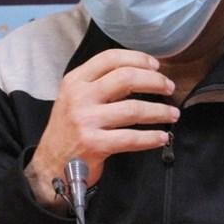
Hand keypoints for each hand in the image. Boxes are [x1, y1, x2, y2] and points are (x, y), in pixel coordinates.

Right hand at [25, 49, 178, 210]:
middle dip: (155, 82)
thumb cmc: (69, 129)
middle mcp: (79, 96)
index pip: (110, 58)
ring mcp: (85, 120)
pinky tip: (162, 136)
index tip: (156, 66)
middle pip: (126, 78)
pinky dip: (151, 137)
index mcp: (76, 80)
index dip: (138, 59)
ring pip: (134, 109)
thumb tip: (141, 74)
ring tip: (173, 113)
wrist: (50, 165)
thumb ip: (100, 84)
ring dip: (159, 111)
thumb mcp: (75, 98)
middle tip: (170, 88)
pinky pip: (131, 138)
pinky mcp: (93, 144)